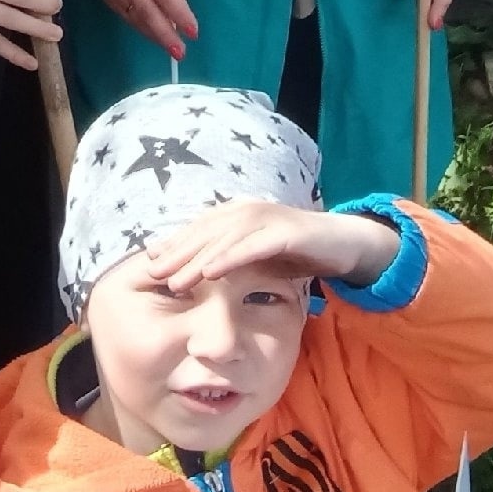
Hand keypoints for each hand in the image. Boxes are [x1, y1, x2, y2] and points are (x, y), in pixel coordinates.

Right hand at [78, 0, 196, 59]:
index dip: (179, 13)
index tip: (193, 31)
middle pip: (148, 12)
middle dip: (166, 35)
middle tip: (180, 53)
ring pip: (136, 19)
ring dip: (155, 36)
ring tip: (172, 48)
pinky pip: (127, 18)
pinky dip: (142, 28)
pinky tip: (155, 35)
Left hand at [143, 200, 402, 293]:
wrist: (344, 244)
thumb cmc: (296, 252)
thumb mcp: (257, 257)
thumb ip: (230, 259)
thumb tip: (197, 274)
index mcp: (237, 213)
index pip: (198, 229)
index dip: (173, 245)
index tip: (148, 263)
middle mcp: (247, 210)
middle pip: (204, 232)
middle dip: (176, 253)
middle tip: (151, 274)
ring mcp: (266, 218)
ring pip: (222, 239)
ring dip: (196, 260)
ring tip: (174, 281)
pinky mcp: (285, 231)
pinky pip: (251, 246)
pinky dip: (229, 258)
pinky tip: (211, 272)